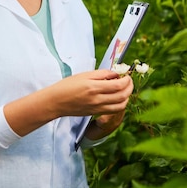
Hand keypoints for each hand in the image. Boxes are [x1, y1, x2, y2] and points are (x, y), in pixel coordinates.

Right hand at [4, 69, 132, 136]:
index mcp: (94, 88)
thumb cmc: (67, 86)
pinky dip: (120, 103)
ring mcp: (98, 108)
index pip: (118, 85)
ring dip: (127, 97)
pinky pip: (114, 110)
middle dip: (130, 87)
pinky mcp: (96, 113)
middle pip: (123, 96)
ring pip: (121, 106)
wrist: (56, 101)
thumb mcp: (84, 75)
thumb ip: (101, 74)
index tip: (127, 74)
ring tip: (125, 89)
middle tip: (129, 80)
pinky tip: (118, 97)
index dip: (127, 80)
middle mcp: (98, 100)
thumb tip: (116, 73)